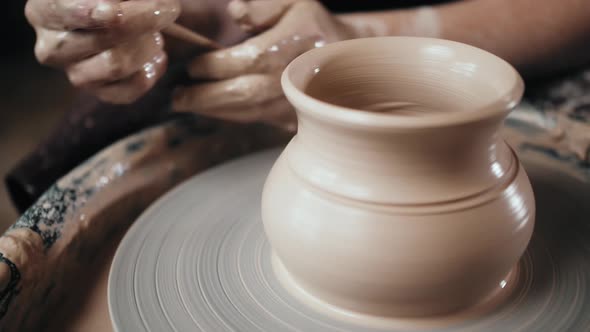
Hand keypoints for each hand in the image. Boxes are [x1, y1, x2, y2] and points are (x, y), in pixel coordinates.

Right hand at [25, 0, 180, 103]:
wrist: (123, 16)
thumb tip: (128, 11)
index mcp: (45, 10)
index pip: (77, 11)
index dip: (107, 12)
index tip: (128, 10)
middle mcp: (52, 46)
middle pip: (104, 38)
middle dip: (144, 22)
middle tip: (166, 10)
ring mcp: (74, 74)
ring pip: (117, 65)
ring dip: (148, 48)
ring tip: (157, 35)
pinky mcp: (99, 93)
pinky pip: (127, 92)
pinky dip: (150, 73)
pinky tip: (157, 58)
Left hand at [173, 0, 355, 131]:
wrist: (351, 62)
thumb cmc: (317, 28)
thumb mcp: (296, 3)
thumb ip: (263, 7)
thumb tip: (235, 13)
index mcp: (284, 49)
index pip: (238, 61)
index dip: (211, 65)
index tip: (193, 66)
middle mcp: (285, 81)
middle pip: (236, 95)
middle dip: (202, 97)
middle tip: (177, 97)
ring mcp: (289, 104)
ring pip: (244, 113)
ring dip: (213, 111)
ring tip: (188, 104)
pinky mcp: (292, 118)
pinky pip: (256, 121)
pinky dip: (232, 117)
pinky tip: (215, 110)